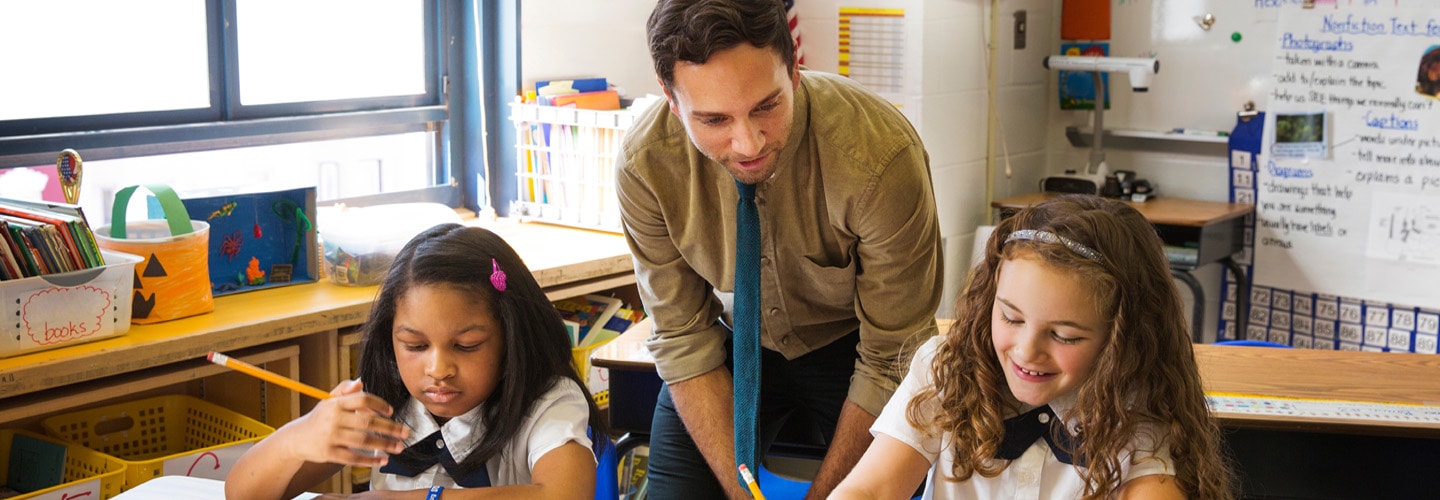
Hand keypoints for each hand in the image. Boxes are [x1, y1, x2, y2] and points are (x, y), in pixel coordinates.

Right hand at [279, 379, 409, 466]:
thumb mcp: (329, 401)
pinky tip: (382, 460)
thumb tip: (361, 382)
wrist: (297, 439)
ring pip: (363, 441)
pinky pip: (353, 458)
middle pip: (367, 423)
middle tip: (405, 432)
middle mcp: (333, 419)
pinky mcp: (329, 453)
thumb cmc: (319, 418)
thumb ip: (344, 389)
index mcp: (336, 403)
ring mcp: (331, 437)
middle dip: (390, 428)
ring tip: (398, 447)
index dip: (379, 404)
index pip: (362, 399)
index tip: (391, 411)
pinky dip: (370, 460)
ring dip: (384, 445)